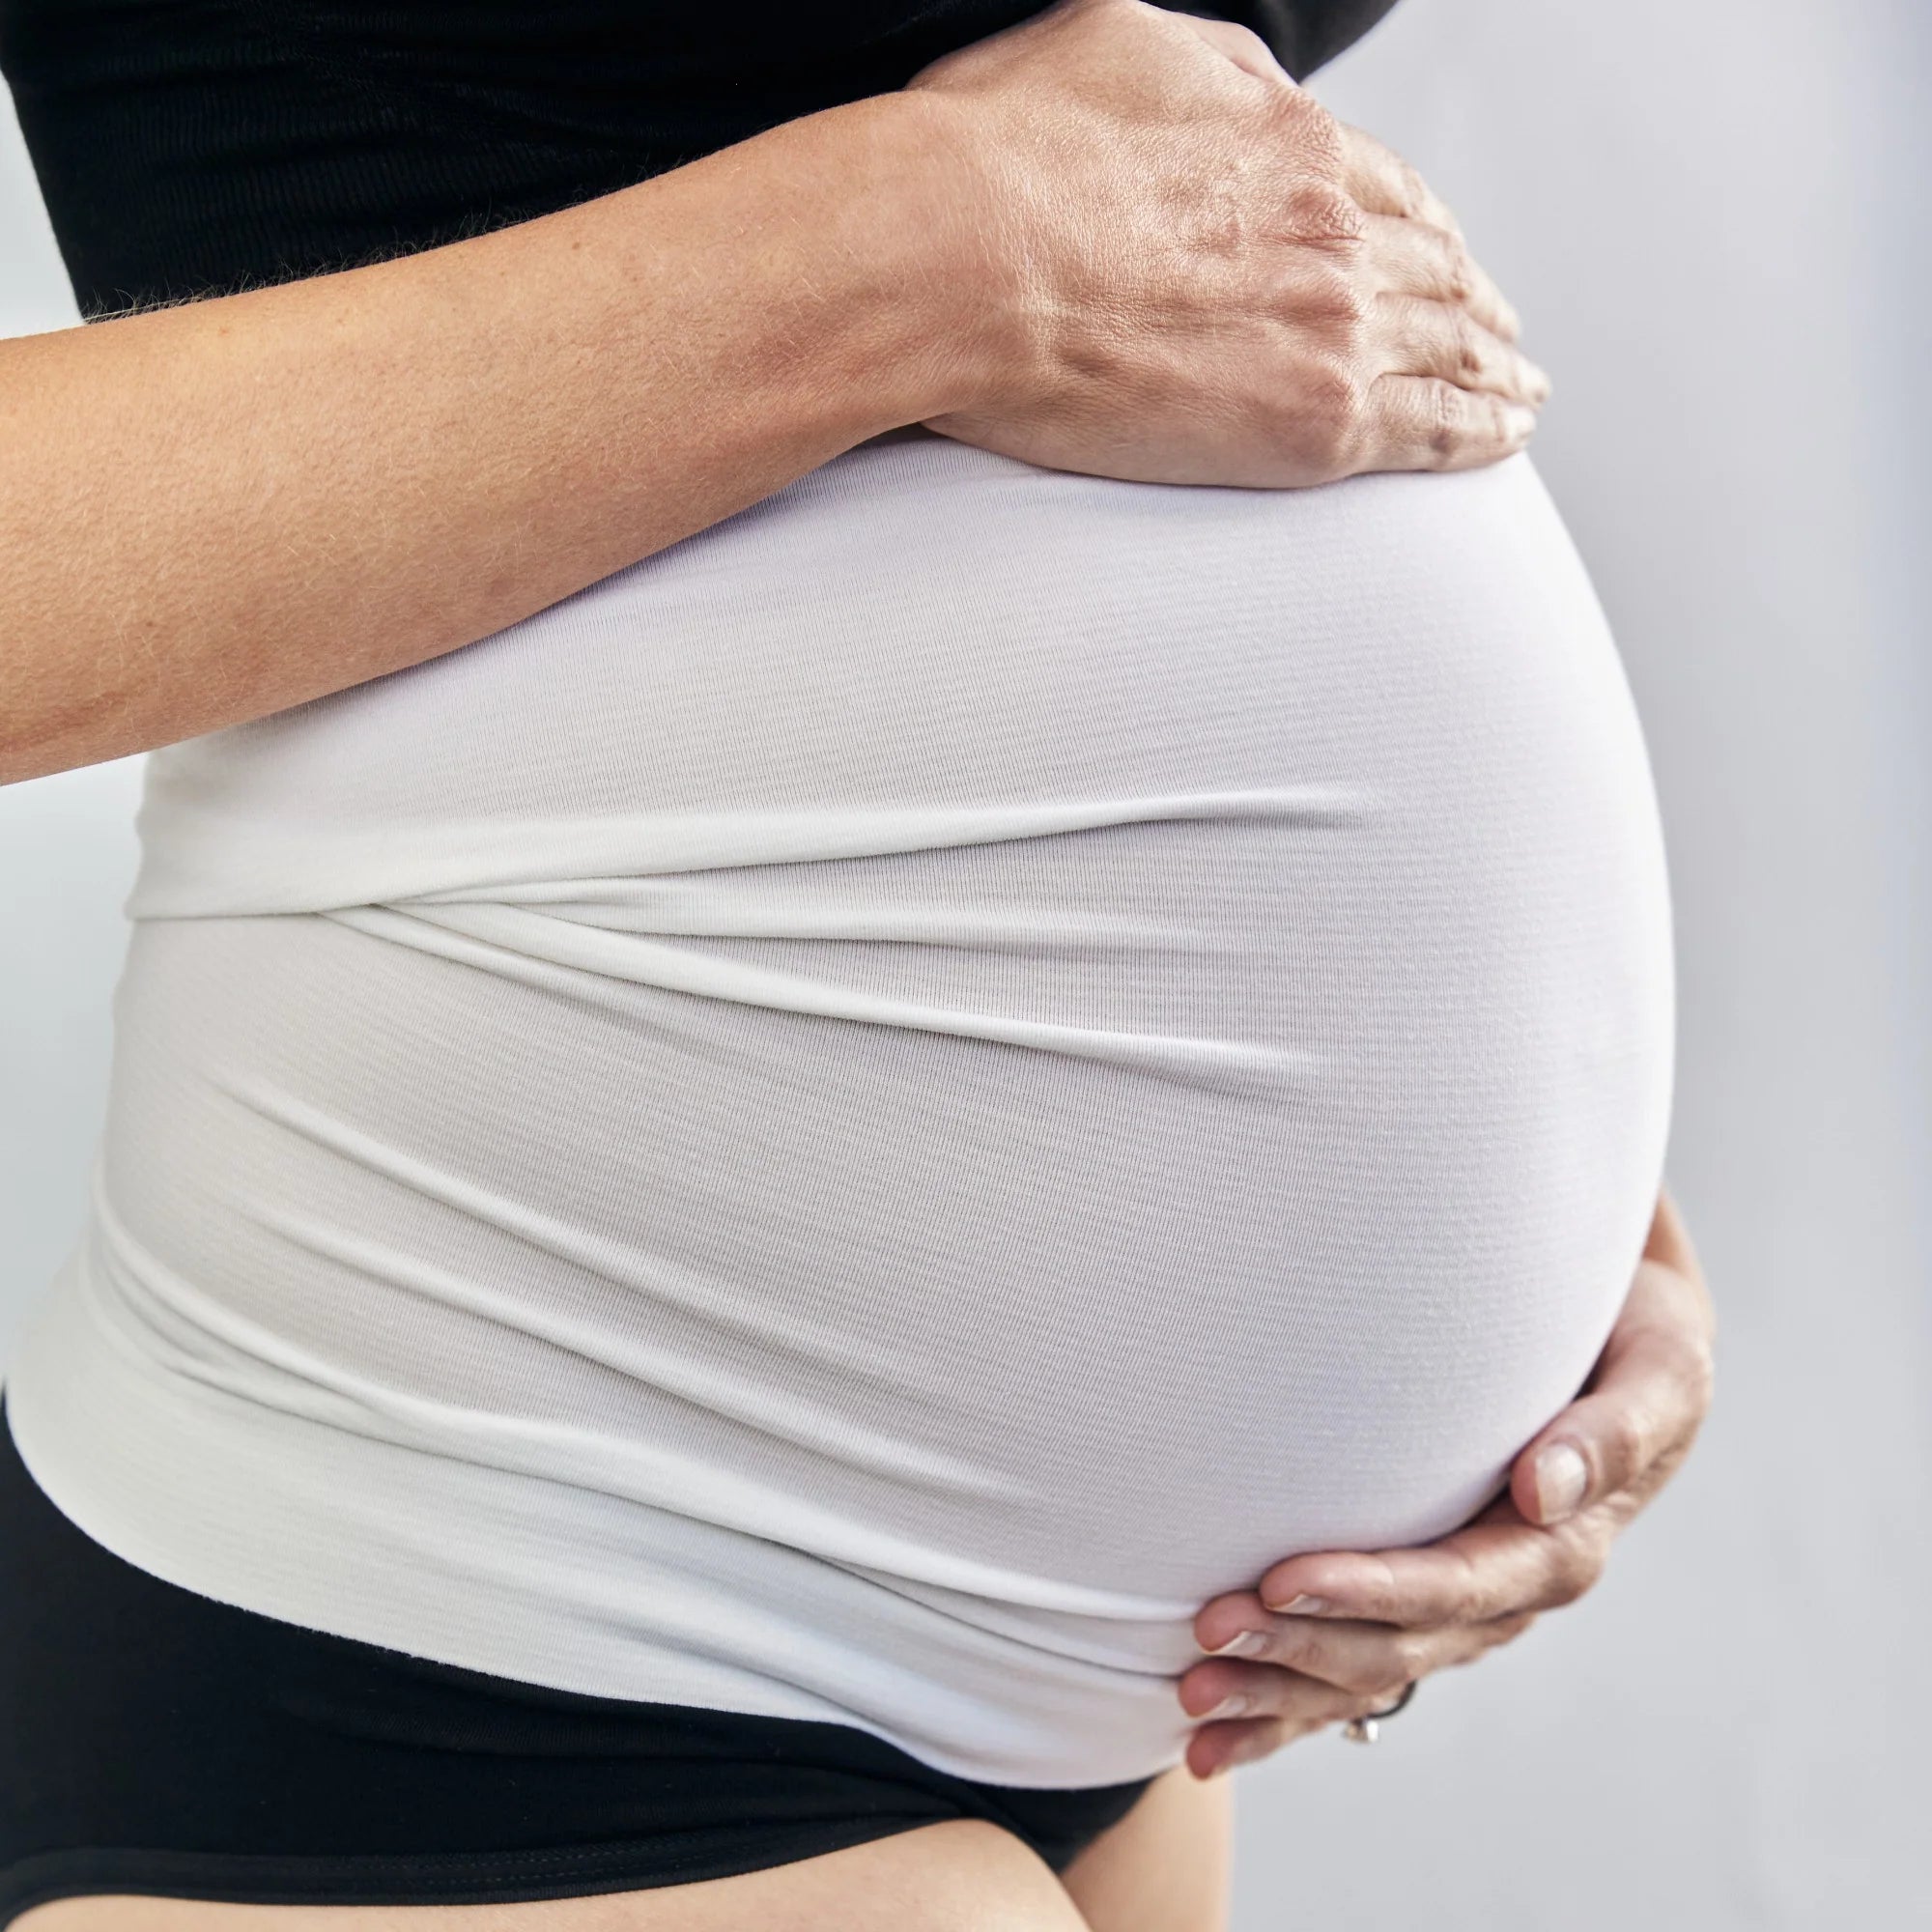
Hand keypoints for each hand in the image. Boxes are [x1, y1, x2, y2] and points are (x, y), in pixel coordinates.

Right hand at [904, 0, 1549, 487]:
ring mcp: (1334, 325)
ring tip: (1518, 396)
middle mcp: (1332, 229)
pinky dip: (1479, 433)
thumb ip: (1207, 71)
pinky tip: (1501, 439)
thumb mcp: (1116, 42)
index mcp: (1291, 145)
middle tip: (1501, 333)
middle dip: (1475, 301)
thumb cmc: (1002, 154)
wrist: (963, 255)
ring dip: (1494, 370)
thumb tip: (1250, 95)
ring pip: (1450, 348)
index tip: (1442, 254)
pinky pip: (1431, 429)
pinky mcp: (1314, 420)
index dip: (1426, 229)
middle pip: (1435, 271)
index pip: (1390, 193)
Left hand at [1178, 1188, 1715, 1777]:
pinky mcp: (1417, 1606)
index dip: (1369, 1590)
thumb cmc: (1635, 1342)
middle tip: (1207, 1631)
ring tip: (1189, 1697)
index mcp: (1559, 1547)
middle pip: (1394, 1645)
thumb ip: (1611, 1432)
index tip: (1281, 1578)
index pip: (1455, 1585)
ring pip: (1361, 1674)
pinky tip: (1208, 1741)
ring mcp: (1457, 1612)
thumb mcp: (1655, 1372)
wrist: (1622, 1349)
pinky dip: (1281, 1711)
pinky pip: (1349, 1675)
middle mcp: (1504, 1596)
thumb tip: (1541, 1491)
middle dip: (1297, 1647)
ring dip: (1274, 1690)